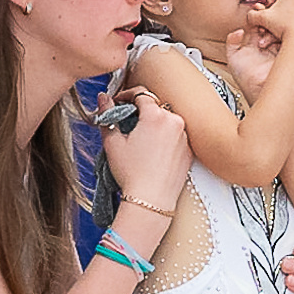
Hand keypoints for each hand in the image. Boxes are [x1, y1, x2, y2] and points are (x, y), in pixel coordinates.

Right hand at [99, 88, 190, 212]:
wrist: (151, 200)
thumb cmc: (132, 174)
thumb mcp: (112, 142)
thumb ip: (107, 115)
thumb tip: (103, 98)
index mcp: (156, 116)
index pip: (141, 94)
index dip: (127, 96)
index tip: (118, 102)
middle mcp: (174, 122)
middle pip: (156, 106)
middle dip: (141, 110)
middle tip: (127, 122)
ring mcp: (185, 136)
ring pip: (167, 120)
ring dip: (155, 124)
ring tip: (140, 139)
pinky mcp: (190, 150)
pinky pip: (177, 135)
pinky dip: (165, 137)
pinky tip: (153, 151)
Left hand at [224, 23, 282, 100]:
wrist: (259, 91)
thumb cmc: (245, 79)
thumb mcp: (233, 58)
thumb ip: (231, 42)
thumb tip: (238, 31)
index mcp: (254, 43)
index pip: (257, 24)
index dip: (256, 18)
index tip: (255, 14)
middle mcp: (266, 44)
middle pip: (269, 25)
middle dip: (267, 21)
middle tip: (263, 21)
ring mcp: (277, 48)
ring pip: (278, 30)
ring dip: (274, 28)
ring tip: (265, 34)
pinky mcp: (288, 52)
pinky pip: (288, 39)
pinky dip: (282, 36)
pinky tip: (274, 38)